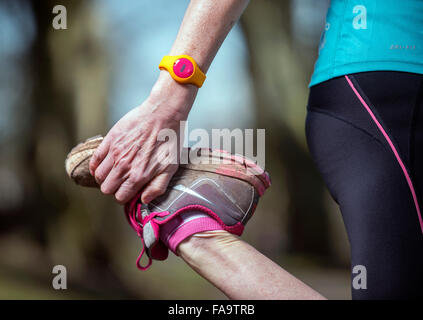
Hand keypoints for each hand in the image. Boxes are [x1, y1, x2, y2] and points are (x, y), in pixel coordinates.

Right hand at [89, 72, 197, 203]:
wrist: (164, 114)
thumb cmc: (170, 140)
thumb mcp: (170, 168)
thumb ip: (157, 187)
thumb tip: (144, 200)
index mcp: (139, 176)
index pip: (120, 197)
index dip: (124, 197)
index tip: (128, 191)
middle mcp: (124, 166)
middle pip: (106, 189)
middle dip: (113, 189)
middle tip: (121, 182)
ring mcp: (115, 153)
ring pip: (98, 176)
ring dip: (105, 177)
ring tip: (114, 173)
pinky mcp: (110, 140)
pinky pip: (95, 159)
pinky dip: (96, 165)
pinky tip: (104, 165)